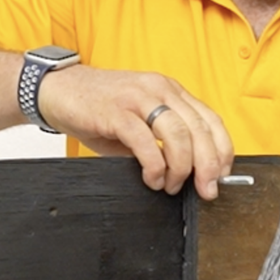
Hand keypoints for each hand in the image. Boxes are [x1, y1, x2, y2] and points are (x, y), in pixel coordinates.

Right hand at [36, 66, 236, 198]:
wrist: (57, 90)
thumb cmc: (98, 109)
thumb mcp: (140, 121)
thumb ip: (164, 140)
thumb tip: (191, 173)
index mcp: (170, 91)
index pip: (210, 119)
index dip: (222, 150)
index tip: (222, 175)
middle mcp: (159, 89)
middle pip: (199, 129)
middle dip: (208, 166)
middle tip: (206, 190)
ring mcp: (138, 98)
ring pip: (178, 135)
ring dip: (181, 168)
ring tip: (171, 185)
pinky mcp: (116, 111)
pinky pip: (146, 141)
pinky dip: (154, 166)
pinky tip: (152, 178)